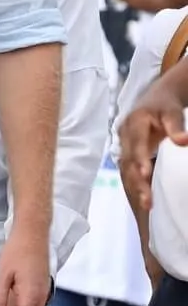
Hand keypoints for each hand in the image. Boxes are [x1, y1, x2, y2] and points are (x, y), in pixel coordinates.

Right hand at [118, 77, 187, 210]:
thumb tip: (183, 141)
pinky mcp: (128, 153)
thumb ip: (176, 125)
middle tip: (148, 201)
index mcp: (134, 123)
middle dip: (136, 181)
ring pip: (126, 168)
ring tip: (147, 205)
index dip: (139, 159)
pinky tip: (143, 198)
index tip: (144, 174)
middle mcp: (125, 136)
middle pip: (128, 161)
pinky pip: (128, 171)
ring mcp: (125, 145)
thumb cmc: (164, 106)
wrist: (155, 100)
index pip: (135, 144)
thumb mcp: (172, 111)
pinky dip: (134, 185)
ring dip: (135, 187)